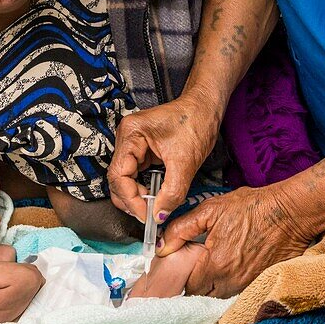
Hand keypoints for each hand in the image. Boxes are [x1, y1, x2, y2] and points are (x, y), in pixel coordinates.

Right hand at [108, 90, 222, 222]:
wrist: (207, 107)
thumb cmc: (196, 121)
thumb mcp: (186, 161)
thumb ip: (172, 192)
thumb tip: (159, 215)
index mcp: (131, 133)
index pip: (119, 175)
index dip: (131, 199)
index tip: (147, 215)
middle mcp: (127, 137)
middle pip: (118, 179)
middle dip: (131, 200)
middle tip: (148, 216)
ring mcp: (134, 144)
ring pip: (126, 179)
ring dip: (137, 196)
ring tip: (153, 208)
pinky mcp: (142, 150)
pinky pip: (137, 174)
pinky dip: (144, 188)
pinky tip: (155, 197)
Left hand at [158, 183, 317, 297]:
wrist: (290, 212)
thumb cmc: (253, 208)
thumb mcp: (211, 210)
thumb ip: (182, 228)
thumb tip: (161, 245)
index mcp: (216, 264)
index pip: (188, 286)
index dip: (182, 277)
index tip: (183, 266)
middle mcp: (231, 281)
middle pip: (203, 296)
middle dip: (195, 285)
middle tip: (195, 268)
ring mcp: (248, 285)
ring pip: (220, 297)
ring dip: (212, 287)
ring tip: (212, 269)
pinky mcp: (261, 283)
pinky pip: (238, 293)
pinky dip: (230, 286)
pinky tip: (230, 269)